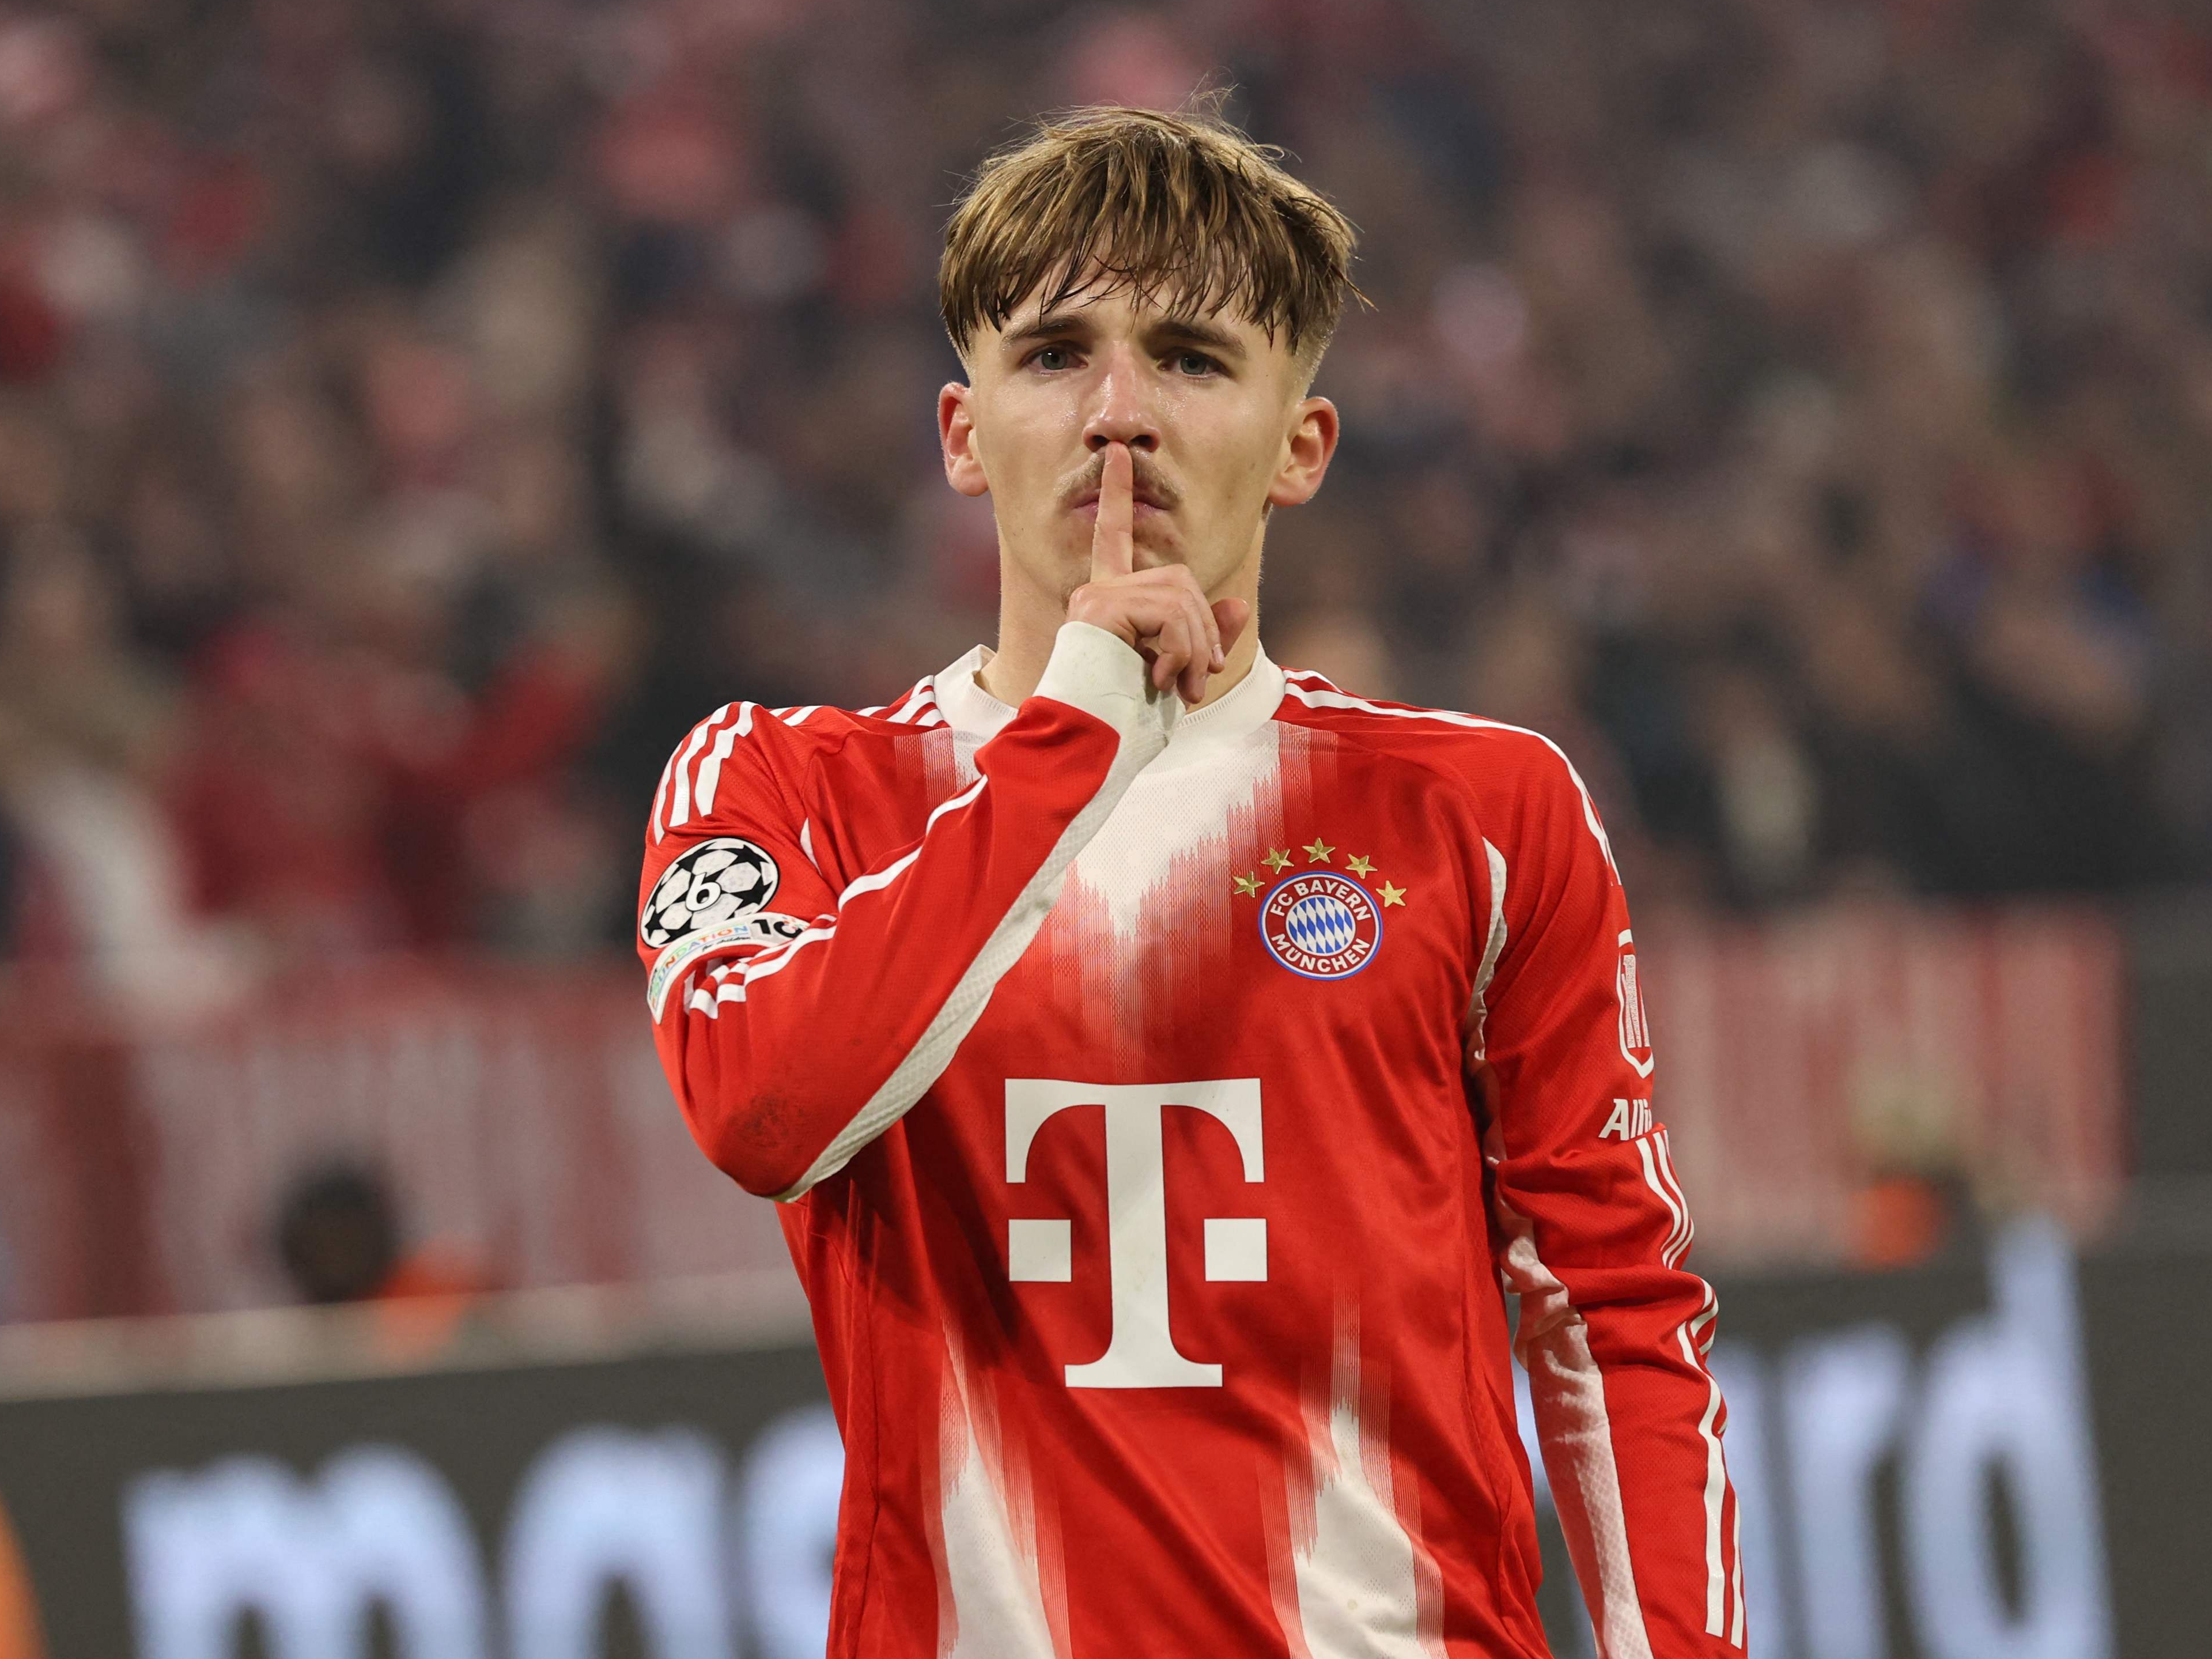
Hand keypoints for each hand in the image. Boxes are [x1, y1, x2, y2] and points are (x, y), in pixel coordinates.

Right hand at [1066, 442, 1251, 705]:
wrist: (1088, 748)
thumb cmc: (1124, 723)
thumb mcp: (1178, 676)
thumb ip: (1205, 640)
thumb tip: (1238, 606)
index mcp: (1108, 603)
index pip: (1114, 537)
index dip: (1116, 494)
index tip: (1119, 454)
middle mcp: (1097, 592)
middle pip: (1180, 579)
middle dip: (1203, 631)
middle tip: (1197, 681)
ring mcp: (1096, 597)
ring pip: (1180, 597)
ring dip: (1194, 649)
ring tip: (1181, 689)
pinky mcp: (1100, 607)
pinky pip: (1169, 613)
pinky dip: (1180, 650)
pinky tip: (1161, 679)